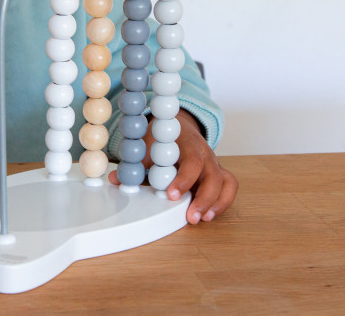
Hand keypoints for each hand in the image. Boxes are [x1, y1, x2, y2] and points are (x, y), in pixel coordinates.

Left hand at [108, 111, 237, 223]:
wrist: (178, 126)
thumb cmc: (162, 138)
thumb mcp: (147, 145)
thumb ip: (135, 163)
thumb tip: (114, 179)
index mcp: (187, 143)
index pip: (192, 160)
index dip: (184, 179)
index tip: (171, 195)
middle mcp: (205, 153)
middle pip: (213, 175)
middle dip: (204, 198)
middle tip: (191, 217)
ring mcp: (215, 163)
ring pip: (227, 182)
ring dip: (217, 203)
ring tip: (203, 219)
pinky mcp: (219, 174)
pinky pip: (229, 187)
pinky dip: (223, 202)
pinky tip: (209, 215)